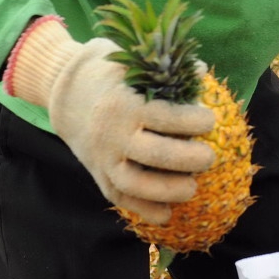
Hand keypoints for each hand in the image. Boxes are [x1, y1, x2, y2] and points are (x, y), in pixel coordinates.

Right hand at [4, 17, 215, 223]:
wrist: (68, 94)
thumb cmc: (113, 76)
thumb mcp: (135, 64)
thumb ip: (168, 69)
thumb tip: (203, 70)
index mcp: (126, 103)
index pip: (164, 116)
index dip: (192, 121)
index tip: (211, 121)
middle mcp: (113, 133)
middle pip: (154, 155)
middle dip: (187, 159)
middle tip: (210, 158)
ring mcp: (104, 158)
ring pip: (135, 184)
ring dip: (167, 191)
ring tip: (192, 188)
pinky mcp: (98, 174)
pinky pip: (120, 198)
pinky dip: (143, 210)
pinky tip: (166, 214)